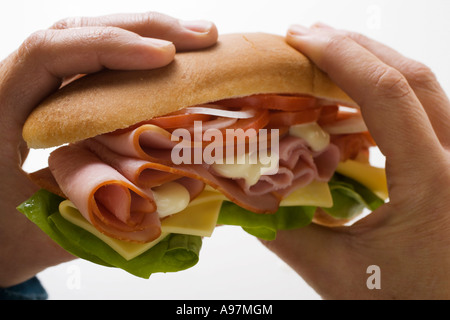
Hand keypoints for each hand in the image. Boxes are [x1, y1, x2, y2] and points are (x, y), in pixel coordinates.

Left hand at [0, 12, 217, 287]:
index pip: (48, 54)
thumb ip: (109, 211)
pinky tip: (171, 61)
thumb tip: (178, 190)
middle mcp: (14, 88)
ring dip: (143, 33)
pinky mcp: (57, 99)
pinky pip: (96, 66)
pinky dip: (136, 58)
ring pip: (87, 40)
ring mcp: (37, 90)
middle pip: (75, 32)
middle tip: (201, 36)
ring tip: (199, 39)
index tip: (164, 57)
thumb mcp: (47, 231)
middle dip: (141, 28)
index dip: (109, 48)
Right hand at [262, 23, 449, 298]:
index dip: (339, 57)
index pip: (387, 95)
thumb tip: (243, 200)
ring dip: (373, 63)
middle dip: (353, 47)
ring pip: (425, 88)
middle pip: (412, 76)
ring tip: (326, 55)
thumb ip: (285, 234)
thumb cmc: (407, 304)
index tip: (299, 40)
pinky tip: (356, 95)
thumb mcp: (338, 274)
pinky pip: (427, 110)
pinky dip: (388, 91)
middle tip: (305, 38)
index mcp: (436, 184)